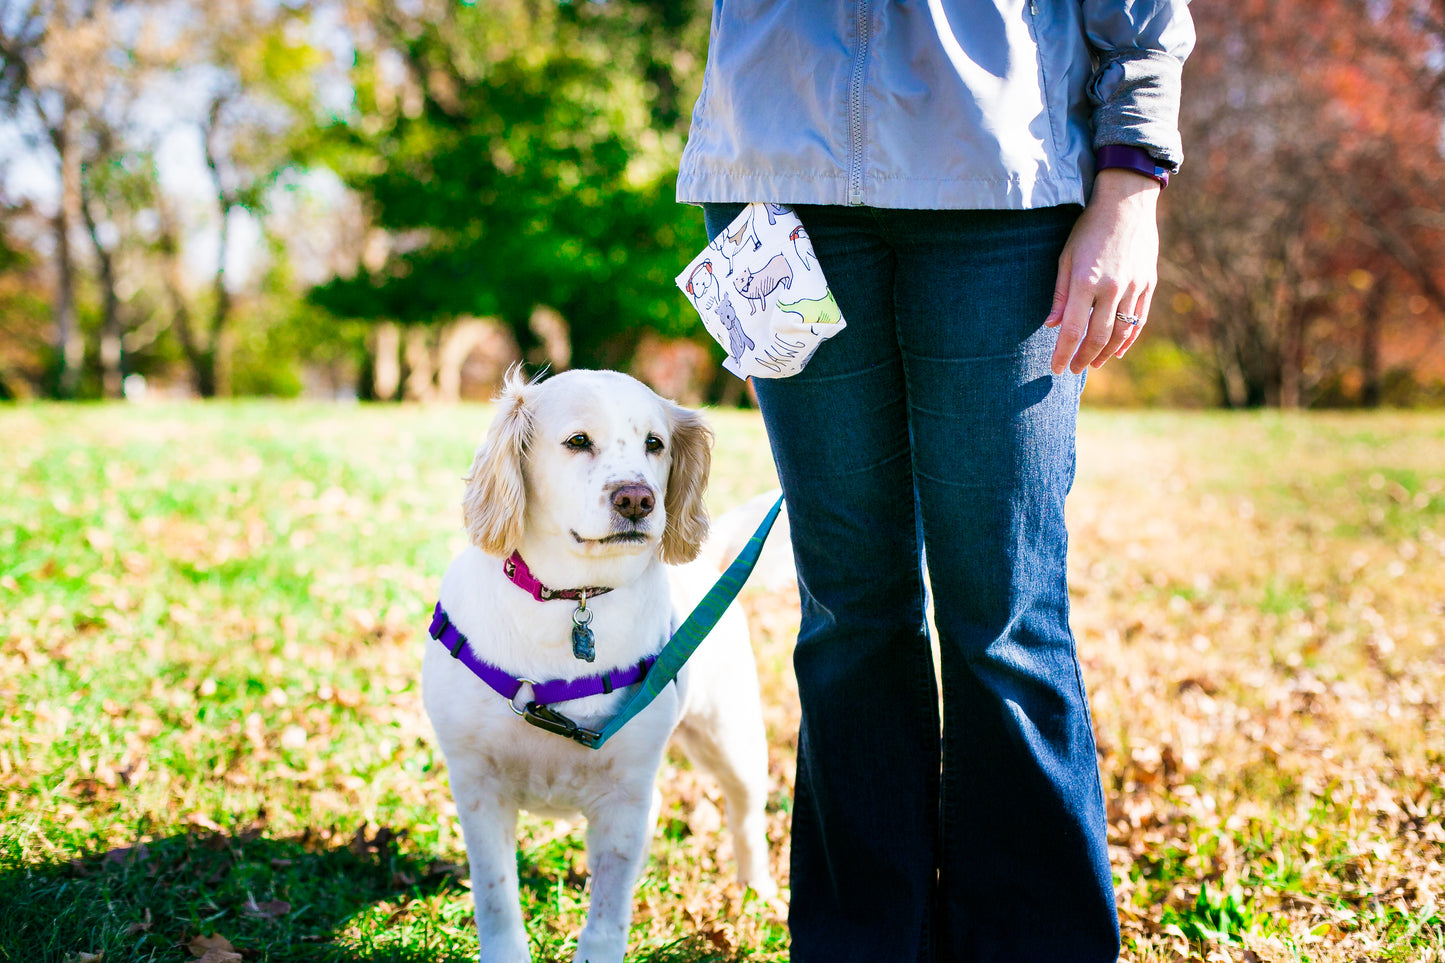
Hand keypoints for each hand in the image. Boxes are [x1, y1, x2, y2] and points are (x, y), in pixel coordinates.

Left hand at [1045, 169, 1160, 374]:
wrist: (1126, 203)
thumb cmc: (1089, 229)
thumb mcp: (1066, 257)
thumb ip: (1060, 294)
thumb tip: (1053, 325)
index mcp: (1085, 281)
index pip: (1073, 329)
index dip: (1064, 353)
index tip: (1056, 368)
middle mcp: (1111, 287)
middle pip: (1098, 336)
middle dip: (1084, 358)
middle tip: (1074, 370)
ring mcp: (1134, 286)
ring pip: (1122, 332)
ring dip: (1107, 352)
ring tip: (1095, 364)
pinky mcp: (1149, 283)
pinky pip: (1140, 319)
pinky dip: (1129, 339)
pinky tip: (1118, 350)